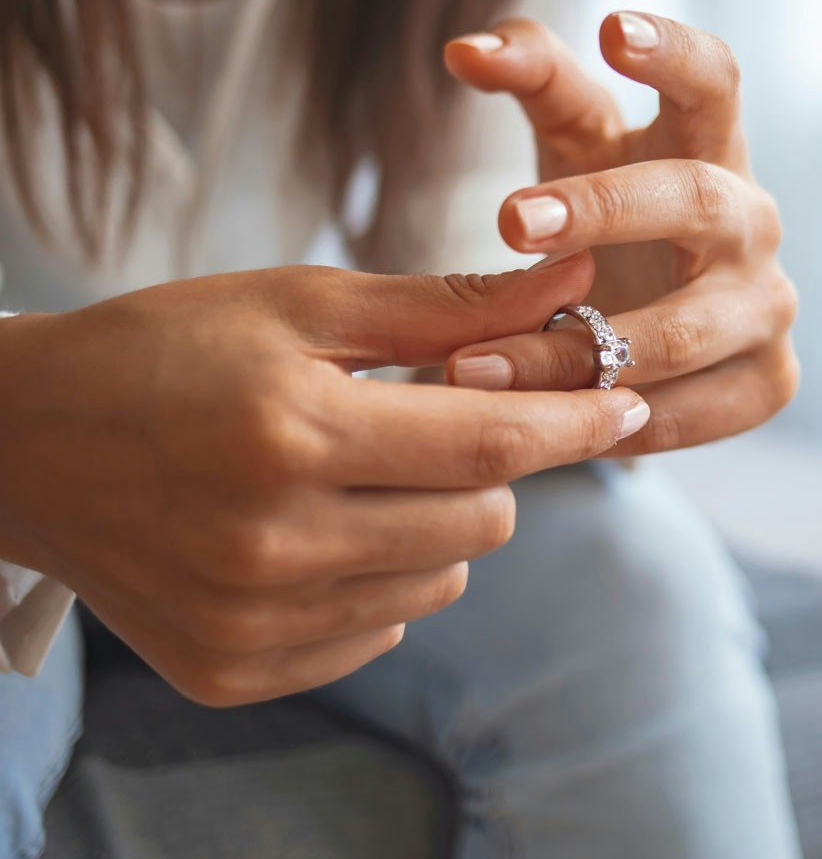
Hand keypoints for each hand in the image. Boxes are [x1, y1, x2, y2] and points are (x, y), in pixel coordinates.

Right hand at [0, 259, 646, 703]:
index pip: (487, 445)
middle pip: (479, 522)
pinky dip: (382, 576)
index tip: (626, 400)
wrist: (30, 443)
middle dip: (491, 464)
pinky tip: (322, 527)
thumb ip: (445, 306)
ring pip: (440, 582)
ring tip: (363, 470)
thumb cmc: (168, 348)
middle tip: (438, 416)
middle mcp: (273, 547)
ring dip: (436, 520)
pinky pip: (378, 630)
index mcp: (291, 436)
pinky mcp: (236, 671)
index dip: (573, 422)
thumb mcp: (301, 303)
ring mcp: (252, 623)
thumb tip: (572, 286)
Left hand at [443, 13, 798, 454]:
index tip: (613, 30)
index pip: (717, 80)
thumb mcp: (572, 143)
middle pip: (701, 201)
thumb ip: (531, 83)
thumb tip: (460, 48)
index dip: (675, 53)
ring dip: (578, 351)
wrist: (652, 319)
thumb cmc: (609, 215)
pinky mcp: (767, 382)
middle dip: (606, 210)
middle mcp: (753, 222)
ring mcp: (767, 307)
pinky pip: (691, 413)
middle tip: (510, 221)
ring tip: (474, 366)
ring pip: (684, 332)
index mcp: (711, 147)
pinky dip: (615, 421)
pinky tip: (546, 426)